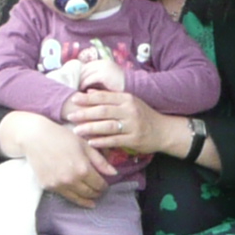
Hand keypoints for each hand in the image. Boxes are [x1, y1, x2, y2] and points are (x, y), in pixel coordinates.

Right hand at [0, 111, 110, 207]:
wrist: (35, 137)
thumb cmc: (62, 137)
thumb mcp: (84, 145)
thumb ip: (100, 161)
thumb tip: (114, 173)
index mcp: (83, 168)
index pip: (99, 184)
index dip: (105, 186)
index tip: (105, 185)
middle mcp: (71, 180)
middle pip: (90, 193)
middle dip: (97, 193)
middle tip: (100, 191)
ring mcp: (58, 185)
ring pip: (78, 198)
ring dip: (87, 199)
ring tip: (91, 198)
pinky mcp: (48, 186)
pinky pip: (65, 195)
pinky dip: (73, 196)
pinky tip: (77, 194)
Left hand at [64, 85, 180, 159]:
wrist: (164, 130)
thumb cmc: (143, 115)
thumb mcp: (129, 102)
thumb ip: (110, 98)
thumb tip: (89, 92)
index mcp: (127, 98)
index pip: (104, 97)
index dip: (87, 98)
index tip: (73, 99)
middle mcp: (130, 110)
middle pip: (103, 111)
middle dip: (85, 113)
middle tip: (70, 116)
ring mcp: (132, 125)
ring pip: (107, 126)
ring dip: (90, 128)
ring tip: (77, 130)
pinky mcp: (134, 139)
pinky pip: (114, 140)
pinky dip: (101, 142)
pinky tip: (90, 142)